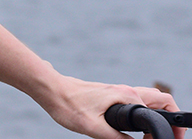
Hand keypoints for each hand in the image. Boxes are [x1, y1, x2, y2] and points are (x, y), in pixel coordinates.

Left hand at [40, 77, 182, 138]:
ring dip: (156, 117)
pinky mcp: (110, 95)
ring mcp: (118, 91)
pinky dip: (143, 115)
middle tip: (163, 138)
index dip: (173, 125)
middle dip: (170, 119)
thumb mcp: (93, 128)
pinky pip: (136, 103)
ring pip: (149, 101)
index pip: (164, 105)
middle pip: (161, 100)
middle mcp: (126, 91)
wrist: (50, 89)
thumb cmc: (68, 105)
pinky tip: (135, 130)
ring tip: (148, 138)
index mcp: (126, 96)